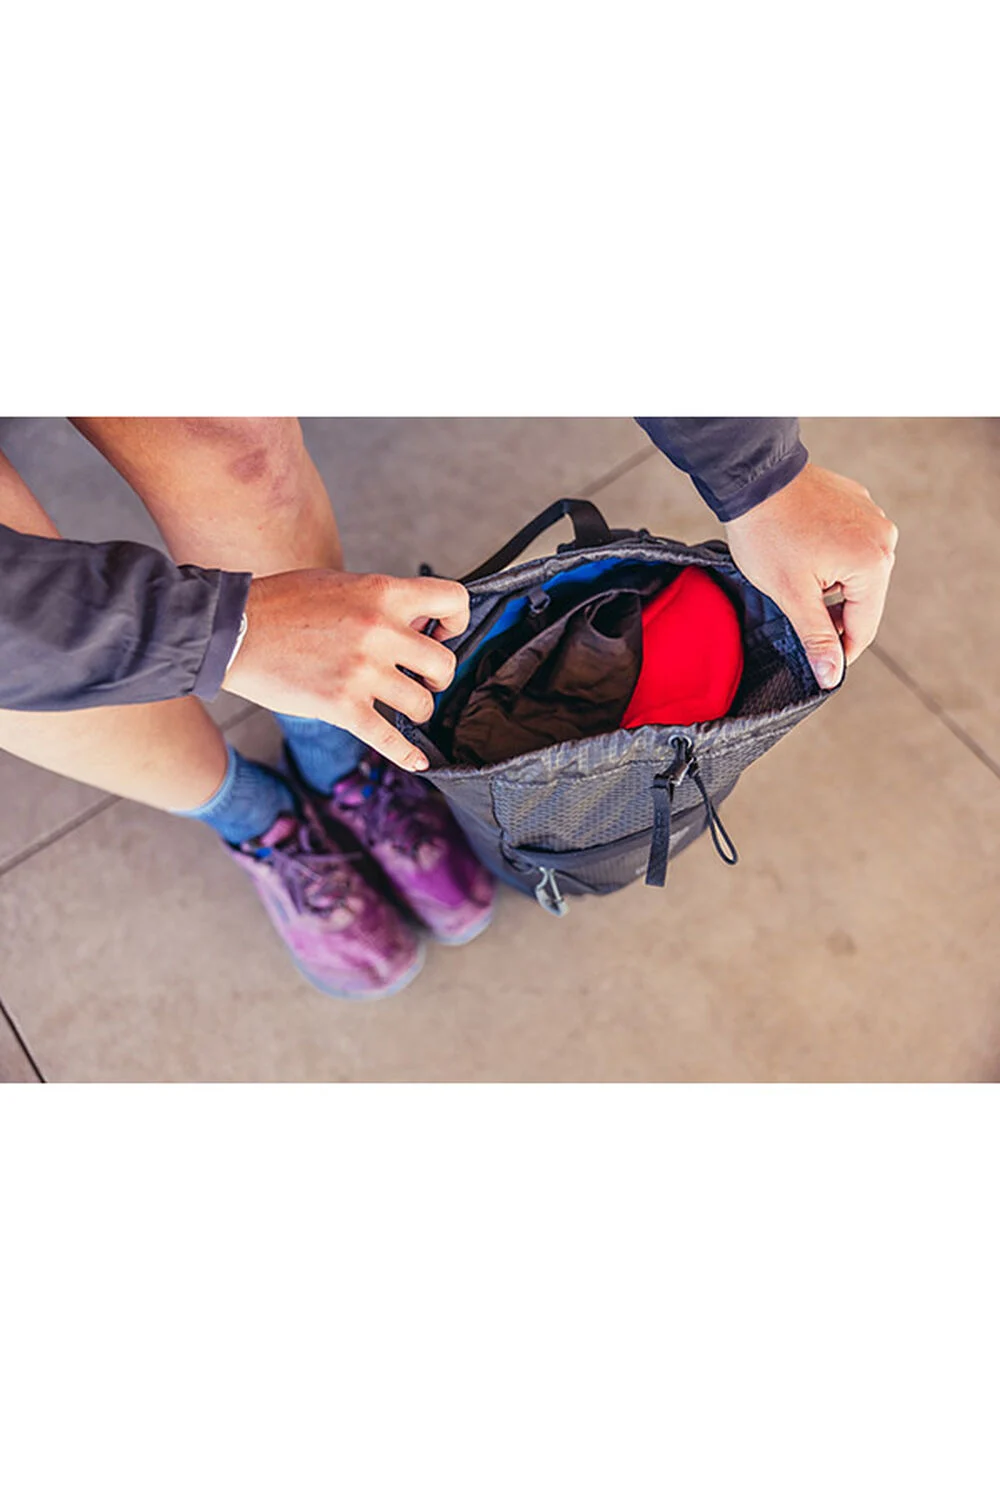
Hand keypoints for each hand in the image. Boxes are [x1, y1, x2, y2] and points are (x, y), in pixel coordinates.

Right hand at [225, 569, 469, 771]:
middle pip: (444, 664)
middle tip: (420, 679)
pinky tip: (417, 762)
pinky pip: (389, 740)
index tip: (444, 633)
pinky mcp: (342, 707)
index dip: (456, 620)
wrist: (233, 630)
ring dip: (417, 708)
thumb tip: (416, 623)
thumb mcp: (342, 585)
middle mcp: (379, 632)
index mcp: (382, 594)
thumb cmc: (282, 604)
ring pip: (423, 704)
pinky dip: (407, 756)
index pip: (453, 600)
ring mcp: (362, 672)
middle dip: (437, 677)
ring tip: (401, 704)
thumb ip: (381, 603)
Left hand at [724, 462, 897, 688]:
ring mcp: (871, 516)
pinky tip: (802, 554)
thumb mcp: (792, 594)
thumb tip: (832, 675)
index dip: (840, 651)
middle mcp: (883, 537)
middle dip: (833, 613)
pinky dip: (830, 558)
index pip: (864, 626)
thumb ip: (817, 637)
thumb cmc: (768, 533)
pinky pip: (849, 544)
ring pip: (856, 572)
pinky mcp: (856, 503)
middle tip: (797, 616)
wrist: (753, 477)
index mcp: (874, 562)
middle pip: (864, 598)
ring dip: (830, 586)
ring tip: (796, 579)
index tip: (821, 665)